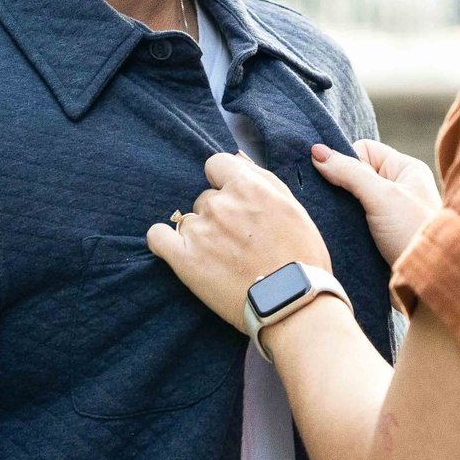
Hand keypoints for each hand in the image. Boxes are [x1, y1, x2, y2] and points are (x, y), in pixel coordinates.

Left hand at [148, 152, 336, 327]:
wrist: (293, 303)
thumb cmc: (302, 257)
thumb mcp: (293, 207)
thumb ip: (262, 177)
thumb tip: (237, 156)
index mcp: (247, 186)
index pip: (216, 164)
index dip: (224, 183)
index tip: (235, 203)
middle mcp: (220, 204)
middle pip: (205, 198)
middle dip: (218, 214)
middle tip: (237, 241)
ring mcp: (199, 231)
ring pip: (188, 219)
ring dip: (200, 233)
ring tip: (221, 258)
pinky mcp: (183, 259)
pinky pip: (157, 237)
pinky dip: (164, 241)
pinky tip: (179, 252)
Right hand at [311, 139, 440, 265]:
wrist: (430, 281)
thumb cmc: (413, 231)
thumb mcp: (381, 196)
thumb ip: (349, 172)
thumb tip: (316, 151)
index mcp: (405, 169)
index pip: (364, 149)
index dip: (346, 161)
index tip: (335, 181)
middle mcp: (399, 187)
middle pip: (356, 174)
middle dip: (340, 186)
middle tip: (329, 201)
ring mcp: (391, 212)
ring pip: (353, 200)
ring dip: (342, 209)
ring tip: (334, 219)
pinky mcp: (382, 235)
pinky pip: (356, 222)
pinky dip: (346, 226)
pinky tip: (338, 233)